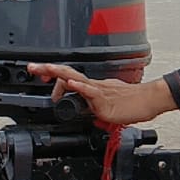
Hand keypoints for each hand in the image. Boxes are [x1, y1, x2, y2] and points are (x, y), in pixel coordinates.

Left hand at [27, 63, 176, 123]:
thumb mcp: (105, 106)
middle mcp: (92, 85)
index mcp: (92, 86)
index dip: (53, 75)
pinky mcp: (105, 100)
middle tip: (31, 67)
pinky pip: (90, 91)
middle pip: (66, 73)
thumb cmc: (131, 103)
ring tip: (45, 69)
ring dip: (58, 73)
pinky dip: (79, 86)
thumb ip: (94, 107)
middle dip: (47, 69)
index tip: (40, 74)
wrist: (148, 101)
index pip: (68, 77)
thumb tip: (87, 112)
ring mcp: (98, 91)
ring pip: (75, 78)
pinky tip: (71, 83)